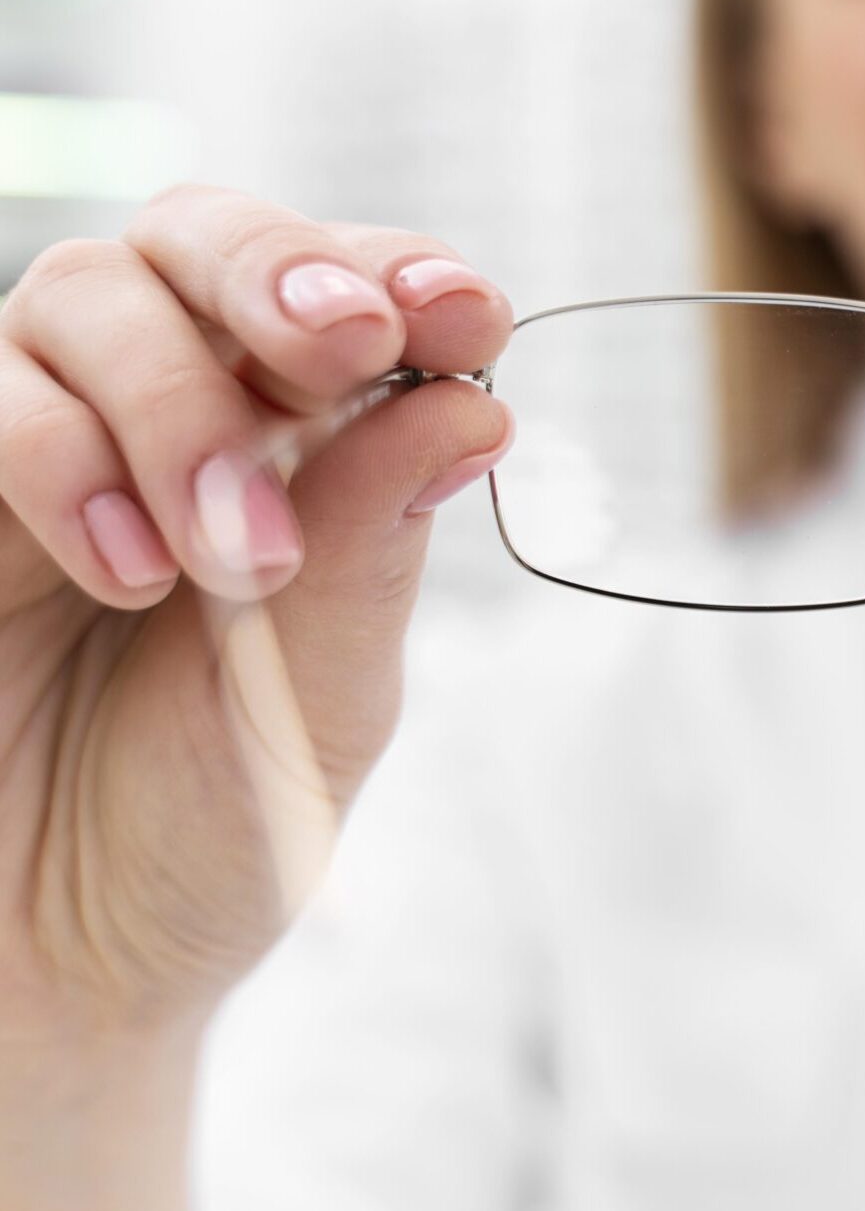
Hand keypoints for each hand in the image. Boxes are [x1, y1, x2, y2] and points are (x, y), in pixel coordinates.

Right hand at [0, 186, 512, 1210]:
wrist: (51, 968)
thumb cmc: (204, 831)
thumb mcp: (323, 695)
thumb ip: (371, 545)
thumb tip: (475, 404)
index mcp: (293, 449)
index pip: (346, 298)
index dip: (402, 275)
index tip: (464, 309)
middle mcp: (166, 414)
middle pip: (203, 241)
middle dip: (283, 274)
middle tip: (347, 342)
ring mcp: (40, 442)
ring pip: (88, 294)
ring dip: (180, 404)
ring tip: (234, 559)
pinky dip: (54, 452)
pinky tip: (128, 568)